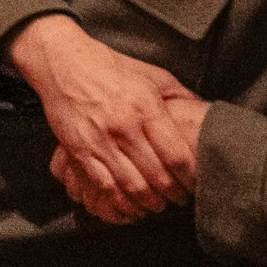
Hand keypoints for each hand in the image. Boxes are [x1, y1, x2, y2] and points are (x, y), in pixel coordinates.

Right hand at [7, 15, 203, 221]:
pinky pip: (103, 185)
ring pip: (132, 186)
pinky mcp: (78, 149)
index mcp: (146, 107)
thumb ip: (179, 94)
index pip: (177, 155)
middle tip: (179, 200)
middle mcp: (125, 125)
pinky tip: (129, 204)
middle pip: (158, 176)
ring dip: (149, 203)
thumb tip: (204, 109)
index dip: (190, 178)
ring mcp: (100, 139)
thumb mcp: (151, 74)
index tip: (194, 185)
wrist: (61, 61)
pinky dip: (120, 201)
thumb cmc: (110, 66)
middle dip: (173, 195)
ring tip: (157, 205)